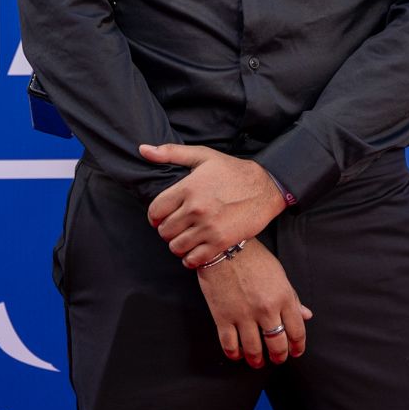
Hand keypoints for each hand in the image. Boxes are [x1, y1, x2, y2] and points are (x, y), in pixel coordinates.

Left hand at [141, 143, 287, 267]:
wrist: (265, 188)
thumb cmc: (232, 171)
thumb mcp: (202, 156)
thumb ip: (170, 153)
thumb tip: (142, 150)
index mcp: (188, 188)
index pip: (155, 211)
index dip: (154, 216)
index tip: (161, 217)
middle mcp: (196, 209)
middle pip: (164, 230)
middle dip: (166, 230)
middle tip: (176, 227)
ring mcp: (208, 227)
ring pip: (176, 247)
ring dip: (177, 244)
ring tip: (185, 237)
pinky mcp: (221, 242)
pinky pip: (194, 260)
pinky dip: (190, 258)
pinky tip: (195, 249)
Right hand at [195, 239, 311, 367]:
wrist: (223, 246)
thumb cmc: (253, 257)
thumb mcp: (279, 274)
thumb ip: (292, 298)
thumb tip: (306, 316)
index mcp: (283, 297)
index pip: (297, 331)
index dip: (297, 346)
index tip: (295, 351)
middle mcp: (266, 309)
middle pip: (277, 345)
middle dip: (279, 356)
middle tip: (277, 358)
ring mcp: (244, 315)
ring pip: (254, 350)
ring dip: (257, 360)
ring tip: (257, 361)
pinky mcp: (223, 317)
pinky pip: (230, 345)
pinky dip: (235, 354)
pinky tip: (237, 354)